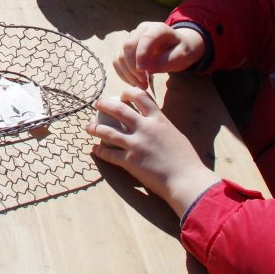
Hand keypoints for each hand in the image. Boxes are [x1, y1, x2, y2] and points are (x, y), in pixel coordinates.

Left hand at [88, 86, 222, 218]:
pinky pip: (109, 154)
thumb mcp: (175, 135)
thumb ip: (162, 127)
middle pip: (119, 110)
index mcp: (159, 119)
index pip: (140, 96)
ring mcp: (136, 144)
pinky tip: (94, 149)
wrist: (186, 180)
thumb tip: (156, 125)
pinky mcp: (130, 161)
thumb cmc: (186, 161)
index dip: (128, 93)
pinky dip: (100, 151)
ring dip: (95, 128)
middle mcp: (145, 128)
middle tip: (98, 105)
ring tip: (88, 126)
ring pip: (108, 131)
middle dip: (105, 105)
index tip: (121, 96)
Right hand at [115, 22, 205, 90]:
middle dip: (133, 68)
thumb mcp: (181, 56)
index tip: (143, 73)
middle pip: (128, 46)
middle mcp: (141, 30)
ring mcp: (131, 38)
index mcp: (157, 28)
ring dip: (128, 73)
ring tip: (141, 85)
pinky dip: (123, 73)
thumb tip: (148, 69)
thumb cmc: (180, 51)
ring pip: (120, 55)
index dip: (141, 55)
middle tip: (144, 85)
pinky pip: (117, 61)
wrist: (177, 47)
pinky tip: (134, 82)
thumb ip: (167, 61)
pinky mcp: (125, 48)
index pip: (145, 39)